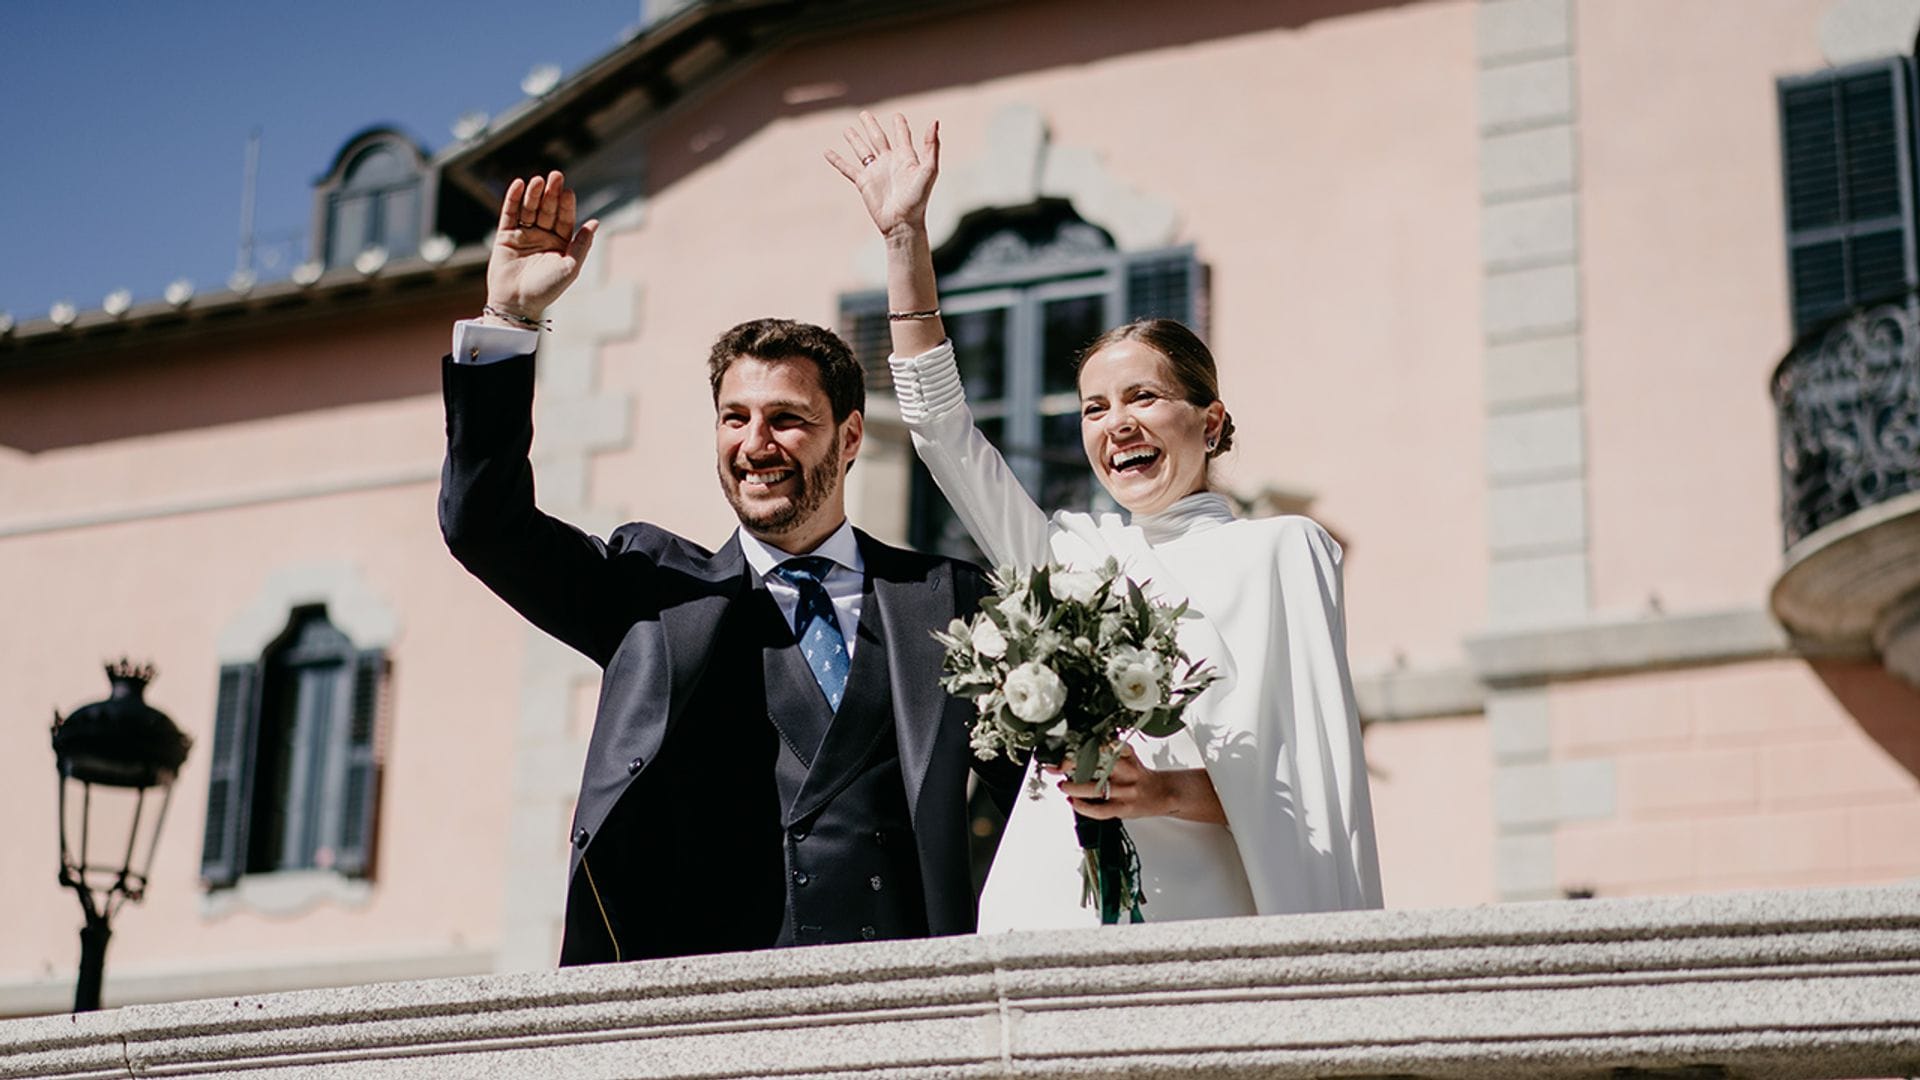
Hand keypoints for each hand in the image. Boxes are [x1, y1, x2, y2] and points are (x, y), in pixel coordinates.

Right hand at [484, 171, 598, 323]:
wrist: (517, 304)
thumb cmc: (547, 289)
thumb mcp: (570, 267)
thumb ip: (582, 245)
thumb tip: (595, 222)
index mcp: (560, 244)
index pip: (564, 218)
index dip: (566, 204)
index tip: (568, 191)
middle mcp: (543, 237)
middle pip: (547, 210)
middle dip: (551, 194)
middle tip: (555, 176)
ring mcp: (524, 235)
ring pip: (529, 209)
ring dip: (533, 194)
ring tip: (537, 181)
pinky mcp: (505, 236)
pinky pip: (509, 214)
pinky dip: (513, 199)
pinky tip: (519, 185)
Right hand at [824, 111, 938, 240]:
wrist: (902, 222)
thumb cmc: (918, 199)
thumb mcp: (929, 170)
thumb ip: (931, 146)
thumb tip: (935, 122)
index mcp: (906, 158)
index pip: (902, 136)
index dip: (900, 126)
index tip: (897, 116)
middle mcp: (889, 162)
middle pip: (878, 138)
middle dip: (871, 125)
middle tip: (864, 114)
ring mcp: (875, 172)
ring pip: (862, 150)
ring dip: (855, 139)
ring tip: (848, 129)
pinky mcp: (863, 182)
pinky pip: (847, 168)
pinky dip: (837, 160)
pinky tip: (827, 152)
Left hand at [1051, 743, 1226, 824]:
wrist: (1163, 793)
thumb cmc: (1140, 774)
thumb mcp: (1127, 756)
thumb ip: (1107, 751)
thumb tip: (1077, 748)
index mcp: (1125, 755)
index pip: (1101, 745)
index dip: (1081, 746)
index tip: (1066, 746)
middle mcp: (1124, 771)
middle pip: (1094, 765)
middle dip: (1071, 765)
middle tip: (1057, 766)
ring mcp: (1124, 791)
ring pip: (1093, 789)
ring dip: (1072, 787)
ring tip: (1063, 786)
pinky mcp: (1122, 808)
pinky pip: (1098, 810)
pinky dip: (1082, 807)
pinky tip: (1073, 802)